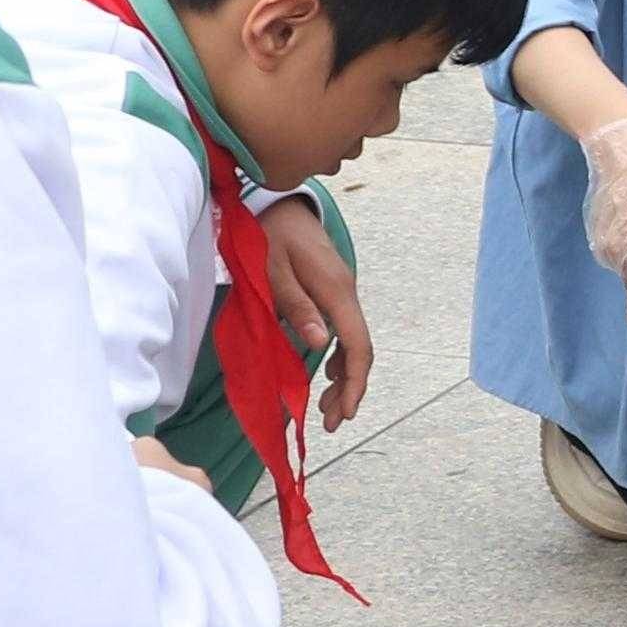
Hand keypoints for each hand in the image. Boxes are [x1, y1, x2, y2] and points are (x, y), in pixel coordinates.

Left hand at [257, 195, 372, 428]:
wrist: (275, 203)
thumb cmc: (267, 235)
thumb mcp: (271, 269)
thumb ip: (295, 306)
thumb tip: (320, 344)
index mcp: (334, 290)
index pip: (357, 345)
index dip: (354, 383)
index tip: (344, 413)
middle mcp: (345, 293)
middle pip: (359, 350)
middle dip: (349, 389)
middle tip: (330, 422)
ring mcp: (340, 292)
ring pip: (352, 343)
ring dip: (342, 377)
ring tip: (325, 407)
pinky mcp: (331, 292)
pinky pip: (342, 331)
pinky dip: (336, 358)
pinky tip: (323, 373)